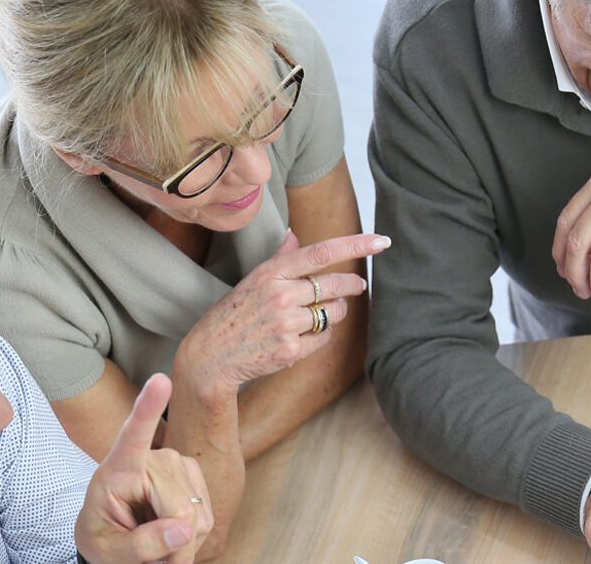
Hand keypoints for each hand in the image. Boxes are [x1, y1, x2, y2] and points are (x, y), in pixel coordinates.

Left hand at [75, 374, 213, 563]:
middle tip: (153, 562)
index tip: (161, 380)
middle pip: (179, 509)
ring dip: (182, 543)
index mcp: (119, 467)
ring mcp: (178, 463)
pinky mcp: (194, 474)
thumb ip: (139, 545)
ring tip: (157, 541)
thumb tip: (184, 530)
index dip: (148, 409)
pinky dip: (193, 536)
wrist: (115, 534)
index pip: (133, 436)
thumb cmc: (102, 534)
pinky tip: (173, 532)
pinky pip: (207, 516)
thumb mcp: (106, 550)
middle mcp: (153, 457)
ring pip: (197, 516)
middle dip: (172, 547)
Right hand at [176, 231, 390, 394]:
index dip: (355, 245)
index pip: (321, 252)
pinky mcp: (290, 350)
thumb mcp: (251, 280)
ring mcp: (286, 324)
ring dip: (334, 313)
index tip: (380, 241)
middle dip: (352, 286)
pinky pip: (324, 337)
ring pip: (334, 313)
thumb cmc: (233, 315)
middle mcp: (280, 295)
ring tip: (315, 314)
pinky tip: (301, 336)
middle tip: (358, 286)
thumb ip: (278, 257)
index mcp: (271, 272)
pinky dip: (320, 336)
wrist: (210, 356)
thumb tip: (294, 233)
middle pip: (335, 285)